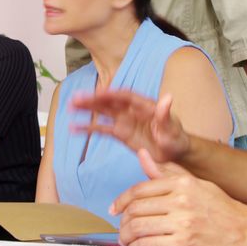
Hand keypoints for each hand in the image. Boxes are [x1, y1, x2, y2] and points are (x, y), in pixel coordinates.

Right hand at [70, 90, 189, 162]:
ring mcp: (125, 122)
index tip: (98, 93)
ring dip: (88, 109)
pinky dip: (89, 128)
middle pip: (110, 102)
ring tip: (71, 106)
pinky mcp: (120, 134)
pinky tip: (74, 128)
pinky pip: (102, 129)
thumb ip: (166, 114)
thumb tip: (167, 97)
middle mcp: (132, 111)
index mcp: (145, 105)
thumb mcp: (172, 127)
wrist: (175, 153)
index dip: (112, 94)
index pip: (126, 97)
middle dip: (94, 100)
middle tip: (76, 98)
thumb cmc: (176, 138)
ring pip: (103, 112)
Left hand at [111, 149, 246, 245]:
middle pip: (137, 209)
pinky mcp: (185, 243)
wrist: (245, 229)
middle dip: (123, 221)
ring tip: (127, 240)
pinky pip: (150, 245)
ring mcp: (183, 222)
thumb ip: (166, 172)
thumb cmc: (220, 207)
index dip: (121, 200)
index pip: (140, 189)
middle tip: (122, 228)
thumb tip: (143, 155)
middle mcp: (181, 200)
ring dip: (127, 236)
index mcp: (182, 183)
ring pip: (140, 227)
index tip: (115, 209)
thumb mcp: (194, 183)